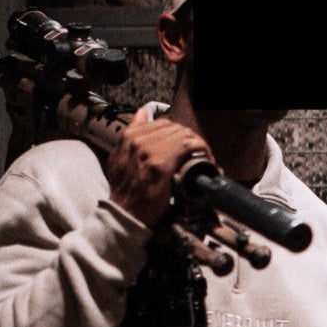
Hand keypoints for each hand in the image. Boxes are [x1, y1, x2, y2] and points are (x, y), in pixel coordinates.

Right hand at [106, 109, 211, 226]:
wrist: (125, 212)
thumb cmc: (125, 190)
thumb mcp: (120, 157)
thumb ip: (131, 135)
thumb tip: (142, 114)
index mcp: (129, 136)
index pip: (161, 123)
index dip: (177, 132)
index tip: (185, 144)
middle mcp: (138, 140)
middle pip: (174, 127)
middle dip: (189, 138)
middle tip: (197, 152)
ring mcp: (149, 150)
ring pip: (183, 134)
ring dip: (198, 144)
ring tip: (203, 156)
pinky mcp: (162, 164)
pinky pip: (188, 145)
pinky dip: (202, 149)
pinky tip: (206, 158)